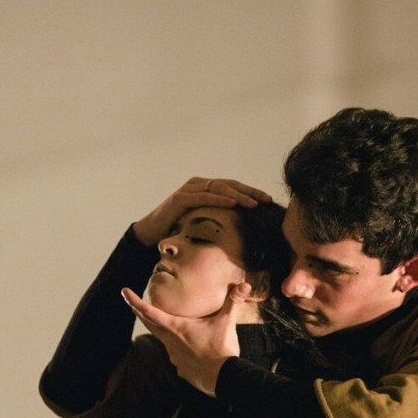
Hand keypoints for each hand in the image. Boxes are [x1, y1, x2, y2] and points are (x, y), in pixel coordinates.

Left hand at [121, 282, 251, 394]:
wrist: (225, 379)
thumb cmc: (222, 349)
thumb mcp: (227, 322)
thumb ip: (233, 301)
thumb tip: (244, 284)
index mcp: (176, 328)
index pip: (149, 311)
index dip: (134, 300)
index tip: (124, 292)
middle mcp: (170, 342)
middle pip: (149, 324)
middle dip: (139, 311)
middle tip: (132, 302)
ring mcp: (174, 356)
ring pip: (162, 339)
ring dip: (159, 329)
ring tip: (162, 321)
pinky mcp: (181, 368)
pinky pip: (175, 354)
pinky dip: (176, 346)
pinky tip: (185, 346)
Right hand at [133, 177, 271, 246]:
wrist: (149, 233)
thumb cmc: (177, 229)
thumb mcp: (201, 223)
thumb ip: (216, 220)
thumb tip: (241, 230)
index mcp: (205, 188)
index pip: (232, 187)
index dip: (250, 192)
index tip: (268, 200)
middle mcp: (198, 184)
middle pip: (229, 185)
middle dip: (250, 192)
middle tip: (267, 200)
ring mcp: (188, 189)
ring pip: (219, 189)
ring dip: (238, 195)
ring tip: (254, 203)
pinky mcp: (180, 198)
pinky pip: (203, 197)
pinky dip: (219, 199)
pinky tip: (232, 203)